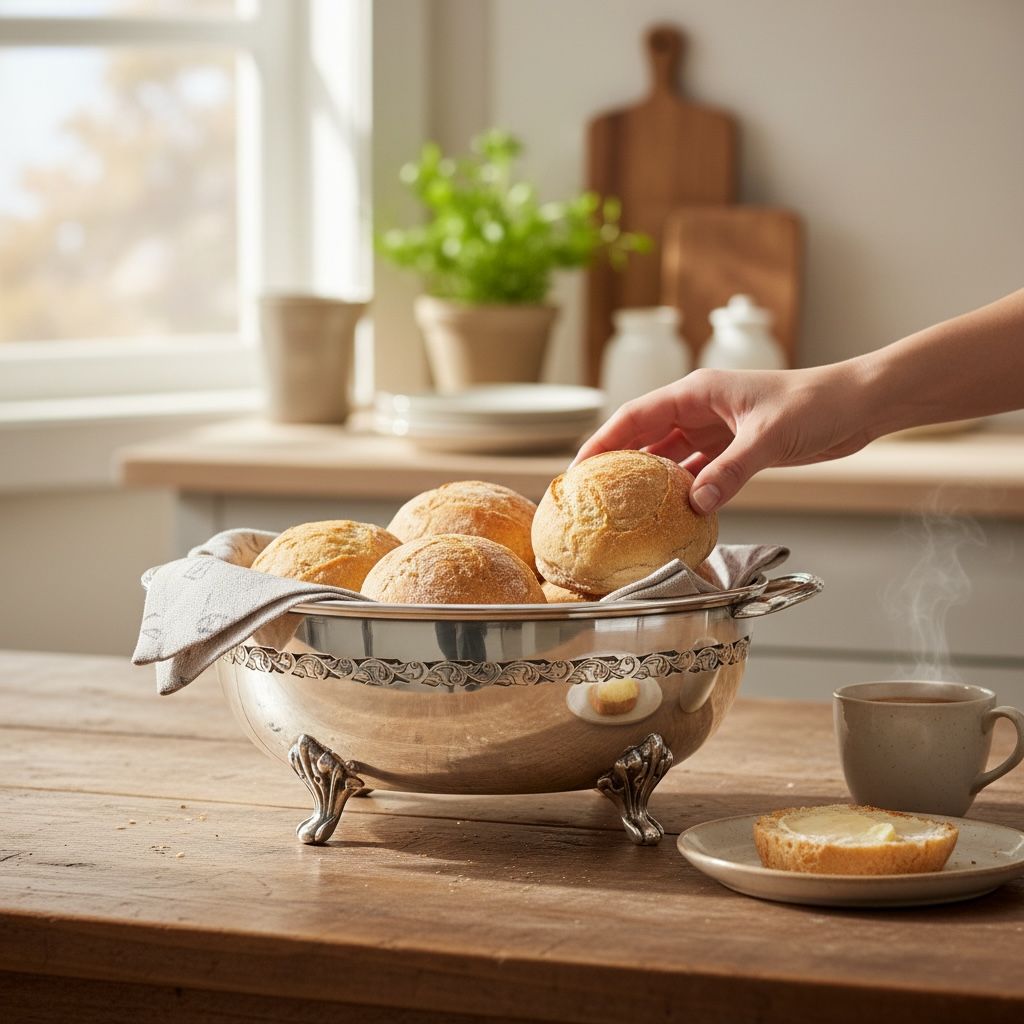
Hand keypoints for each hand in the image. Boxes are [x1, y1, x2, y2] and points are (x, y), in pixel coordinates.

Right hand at [574, 364, 875, 513]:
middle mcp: (700, 409)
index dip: (603, 441)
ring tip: (623, 509)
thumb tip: (695, 504)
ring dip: (650, 480)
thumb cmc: (817, 402)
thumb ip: (731, 472)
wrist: (859, 404)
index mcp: (698, 392)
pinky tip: (672, 511)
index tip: (579, 468)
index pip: (636, 416)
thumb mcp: (769, 437)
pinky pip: (698, 471)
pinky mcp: (735, 448)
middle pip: (645, 437)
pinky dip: (684, 490)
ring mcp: (717, 429)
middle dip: (618, 463)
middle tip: (592, 495)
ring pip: (669, 456)